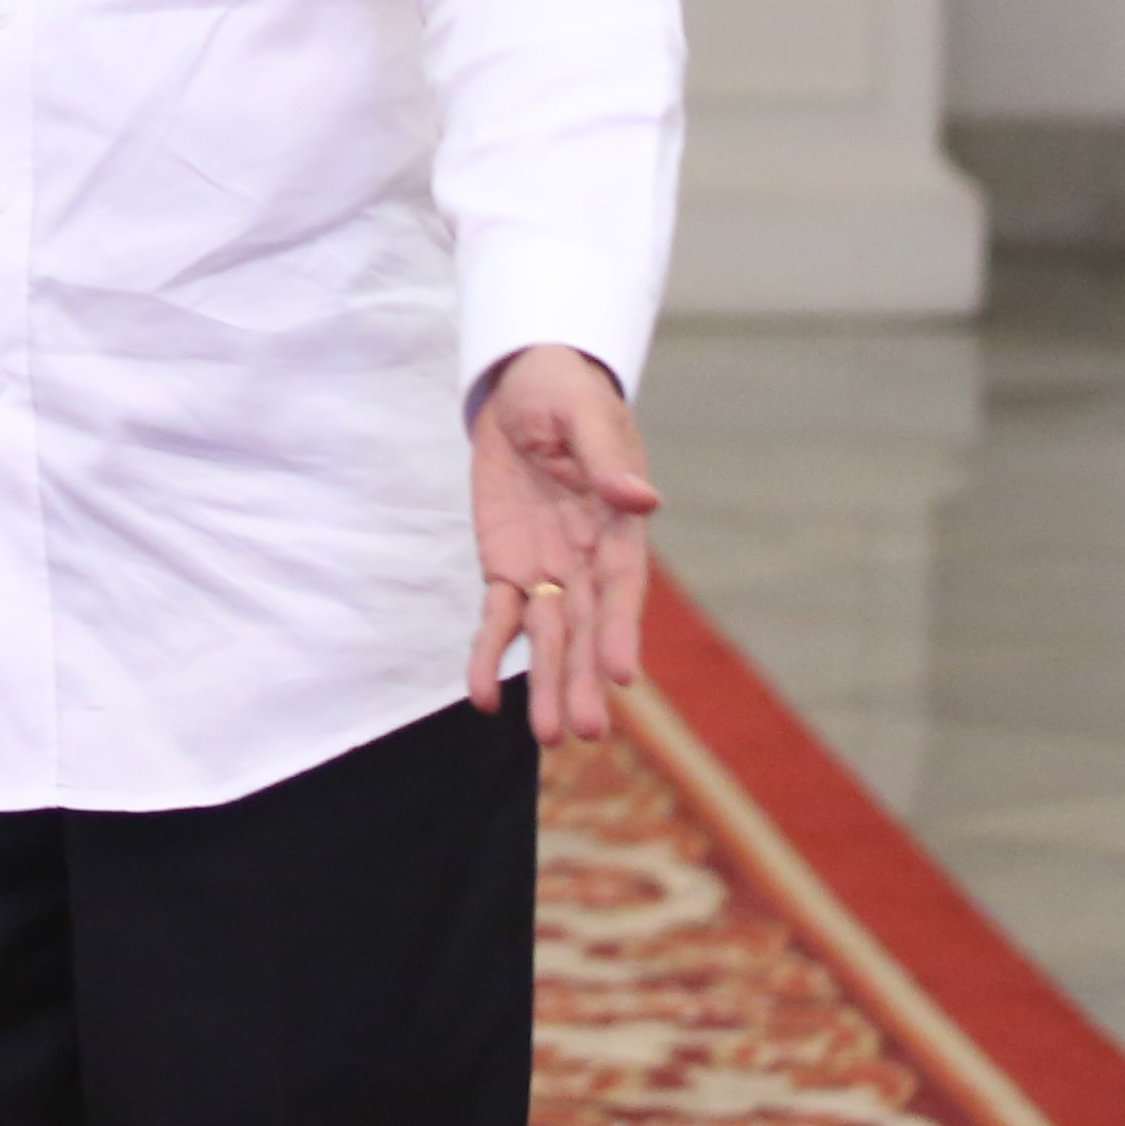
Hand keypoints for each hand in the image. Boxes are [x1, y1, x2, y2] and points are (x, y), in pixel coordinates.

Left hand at [467, 344, 661, 745]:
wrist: (525, 388)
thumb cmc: (567, 397)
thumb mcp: (584, 416)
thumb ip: (606, 459)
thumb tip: (641, 498)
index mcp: (618, 527)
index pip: (621, 588)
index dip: (621, 631)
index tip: (620, 676)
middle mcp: (587, 559)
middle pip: (586, 628)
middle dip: (582, 678)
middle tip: (583, 731)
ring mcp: (547, 569)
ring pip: (547, 637)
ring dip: (546, 684)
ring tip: (547, 737)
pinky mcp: (507, 567)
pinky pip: (498, 618)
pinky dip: (488, 655)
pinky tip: (483, 697)